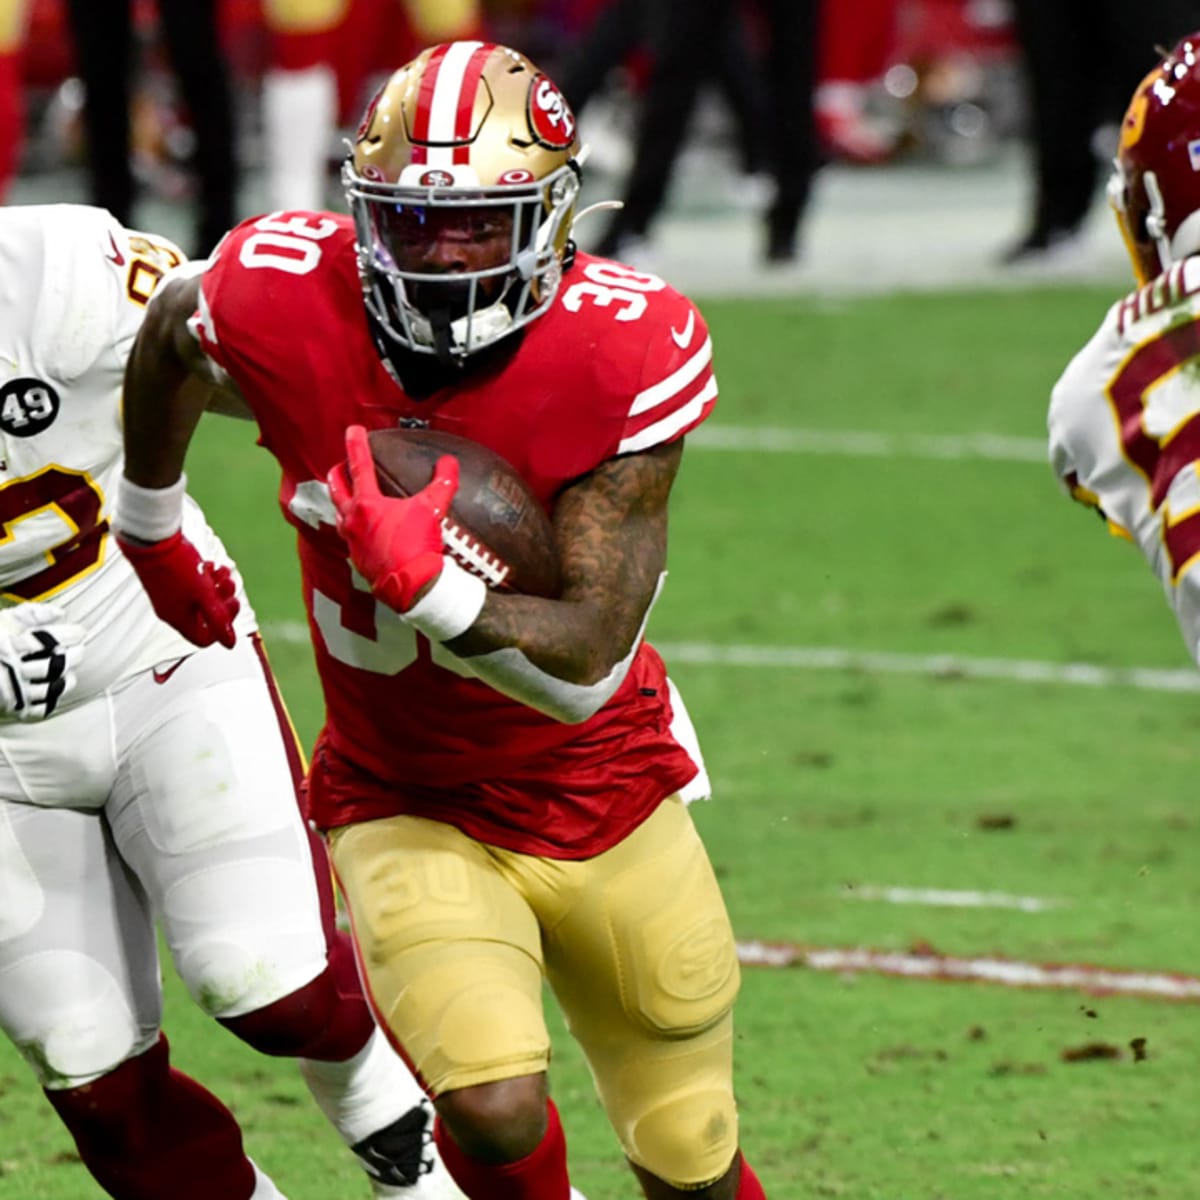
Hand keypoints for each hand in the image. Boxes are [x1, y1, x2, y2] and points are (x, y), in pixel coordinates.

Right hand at [0, 602, 85, 718]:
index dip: (70, 635)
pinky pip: (42, 708)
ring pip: (51, 688)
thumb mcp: (3, 621)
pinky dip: (55, 697)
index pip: (47, 640)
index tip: (79, 632)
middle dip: (73, 656)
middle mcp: (11, 669)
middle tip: (79, 650)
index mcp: (8, 646)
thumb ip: (30, 613)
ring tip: (70, 669)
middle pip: (54, 665)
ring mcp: (13, 692)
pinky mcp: (14, 709)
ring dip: (67, 678)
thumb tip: (60, 612)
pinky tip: (59, 684)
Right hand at [116, 530, 238, 647]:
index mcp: (178, 618)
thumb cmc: (176, 565)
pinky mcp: (170, 579)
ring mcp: (170, 594)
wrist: (153, 539)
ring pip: (201, 597)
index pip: (204, 638)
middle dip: (222, 600)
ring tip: (223, 572)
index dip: (222, 626)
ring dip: (217, 586)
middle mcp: (172, 609)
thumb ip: (218, 619)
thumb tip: (230, 643)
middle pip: (205, 616)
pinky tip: (211, 565)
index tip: (231, 604)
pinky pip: (193, 584)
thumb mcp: (204, 594)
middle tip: (229, 584)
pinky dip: (206, 577)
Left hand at [327, 425, 457, 611]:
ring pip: (340, 515)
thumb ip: (442, 483)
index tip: (353, 430)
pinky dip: (354, 529)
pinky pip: (351, 538)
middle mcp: (353, 520)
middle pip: (337, 490)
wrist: (411, 586)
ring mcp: (352, 541)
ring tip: (347, 499)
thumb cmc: (417, 545)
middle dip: (337, 475)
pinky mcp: (358, 559)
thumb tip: (449, 463)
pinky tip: (364, 531)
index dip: (357, 444)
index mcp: (367, 504)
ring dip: (342, 503)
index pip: (359, 465)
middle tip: (339, 466)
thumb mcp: (433, 509)